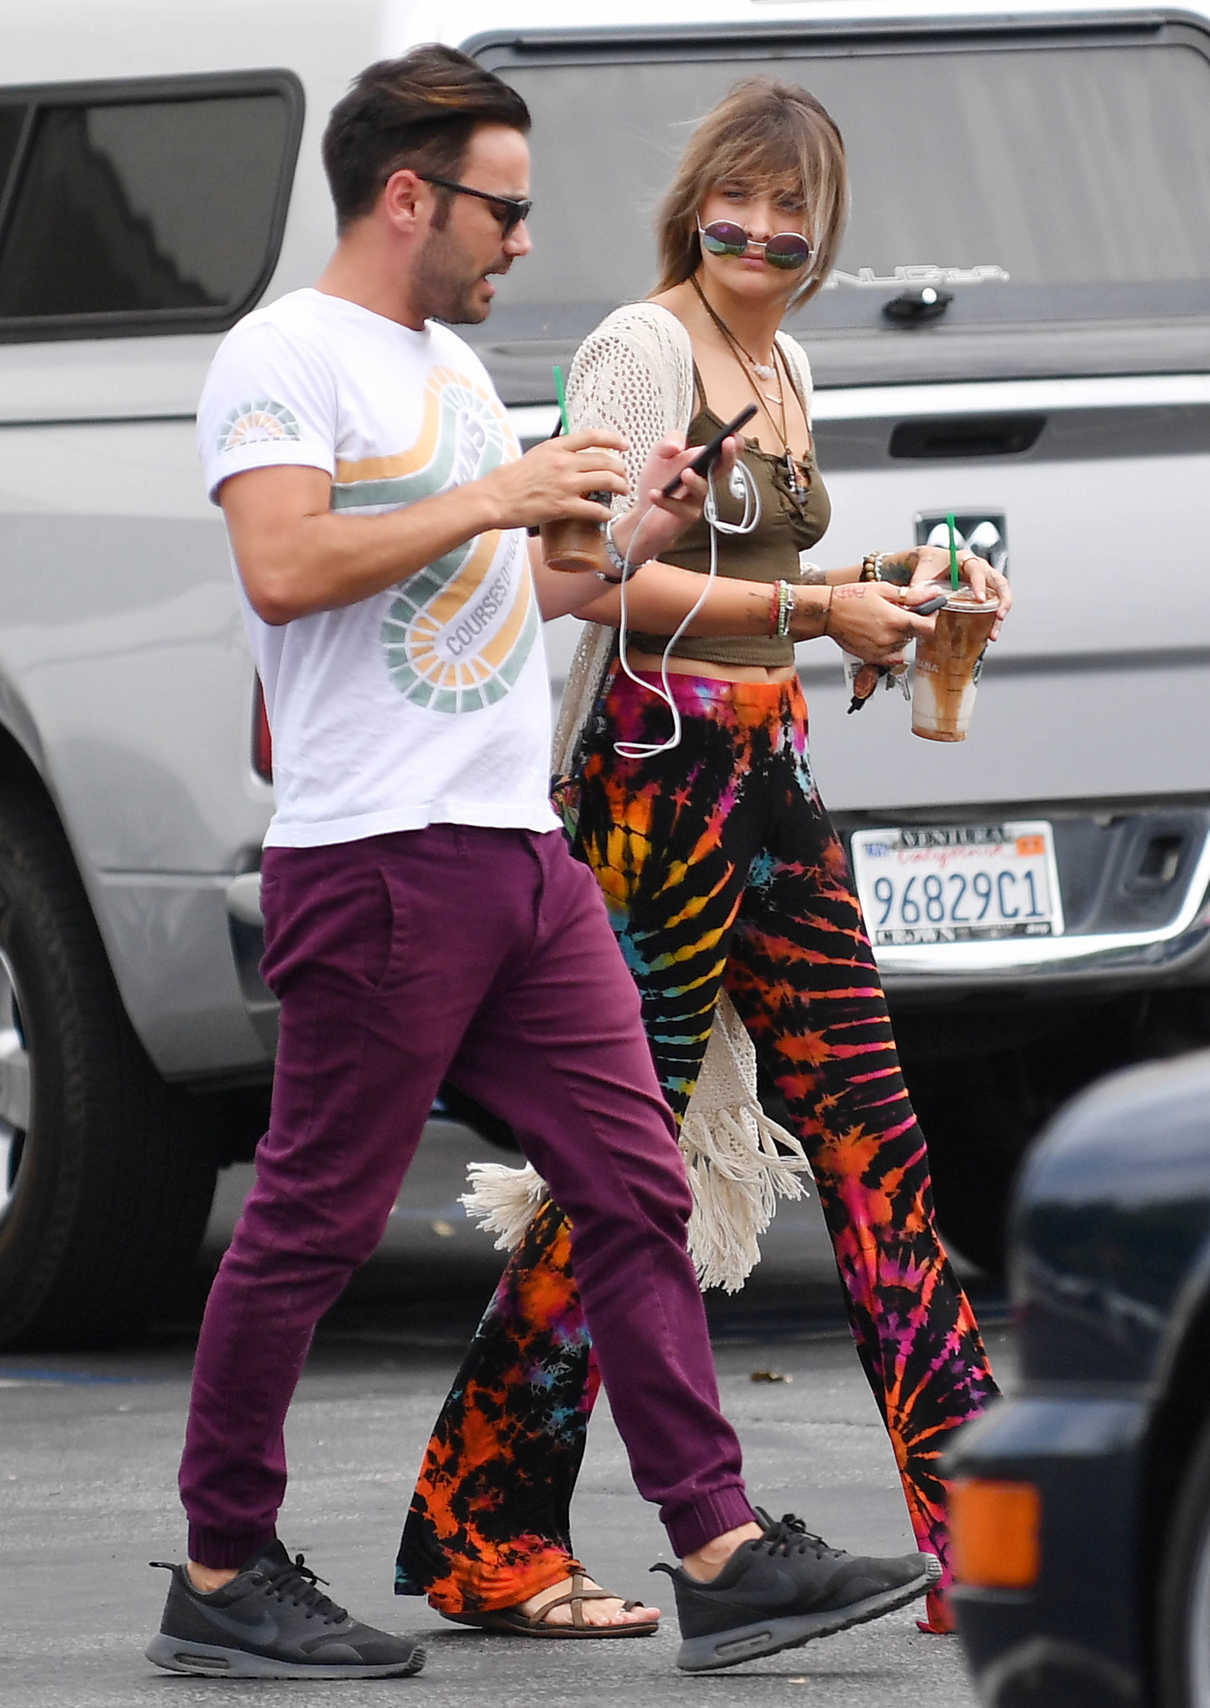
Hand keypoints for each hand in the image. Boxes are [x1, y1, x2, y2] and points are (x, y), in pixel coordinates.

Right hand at [484, 428, 628, 528]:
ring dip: (619, 487)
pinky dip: (606, 513)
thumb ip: (556, 455)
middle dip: (620, 470)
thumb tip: (571, 457)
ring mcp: (565, 484)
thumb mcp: (535, 455)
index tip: (624, 445)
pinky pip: (594, 509)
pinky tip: (607, 515)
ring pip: (606, 481)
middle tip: (623, 477)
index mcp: (556, 447)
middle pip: (605, 461)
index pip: (592, 436)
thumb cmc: (511, 480)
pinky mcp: (563, 506)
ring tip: (622, 492)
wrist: (495, 497)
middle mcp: (564, 462)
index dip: (613, 439)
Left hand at [608, 435, 737, 564]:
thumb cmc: (657, 480)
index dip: (733, 445)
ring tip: (685, 473)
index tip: (735, 434)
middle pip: (723, 469)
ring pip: (702, 490)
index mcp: (703, 464)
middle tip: (727, 443)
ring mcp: (697, 501)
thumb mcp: (660, 453)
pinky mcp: (685, 517)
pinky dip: (666, 501)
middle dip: (728, 456)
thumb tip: (677, 447)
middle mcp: (705, 481)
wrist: (641, 510)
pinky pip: (679, 508)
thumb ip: (670, 441)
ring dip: (695, 481)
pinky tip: (654, 493)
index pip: (722, 454)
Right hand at [799, 582, 934, 665]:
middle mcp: (890, 639)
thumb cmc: (851, 598)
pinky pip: (892, 656)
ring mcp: (882, 651)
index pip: (930, 627)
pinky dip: (891, 646)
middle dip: (913, 623)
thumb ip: (912, 595)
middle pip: (917, 635)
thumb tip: (932, 594)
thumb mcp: (884, 590)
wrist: (828, 613)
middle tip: (897, 611)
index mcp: (896, 621)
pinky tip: (879, 634)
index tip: (928, 612)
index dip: (932, 619)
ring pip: (904, 645)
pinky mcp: (873, 658)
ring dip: (901, 634)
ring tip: (884, 621)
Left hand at [906, 546, 1011, 639]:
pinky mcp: (983, 593)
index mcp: (964, 559)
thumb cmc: (927, 567)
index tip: (979, 599)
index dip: (980, 584)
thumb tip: (915, 608)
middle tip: (999, 617)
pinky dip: (992, 619)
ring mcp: (984, 581)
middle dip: (1003, 600)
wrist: (929, 565)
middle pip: (999, 582)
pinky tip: (987, 635)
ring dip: (1000, 614)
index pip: (977, 570)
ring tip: (992, 635)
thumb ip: (917, 590)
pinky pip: (993, 604)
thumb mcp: (921, 576)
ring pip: (1000, 595)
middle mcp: (979, 568)